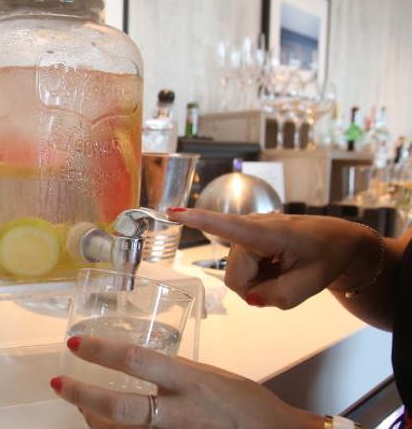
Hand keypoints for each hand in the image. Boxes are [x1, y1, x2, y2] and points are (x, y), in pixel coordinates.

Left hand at [51, 335, 323, 428]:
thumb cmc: (246, 404)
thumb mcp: (210, 375)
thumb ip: (173, 372)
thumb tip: (137, 364)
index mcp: (190, 381)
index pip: (137, 360)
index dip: (101, 351)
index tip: (75, 344)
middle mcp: (181, 413)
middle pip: (122, 408)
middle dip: (83, 396)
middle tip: (60, 385)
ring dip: (95, 420)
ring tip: (82, 407)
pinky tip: (105, 424)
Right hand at [167, 209, 378, 308]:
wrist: (337, 241)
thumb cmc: (327, 257)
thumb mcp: (312, 284)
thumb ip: (281, 296)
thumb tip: (252, 297)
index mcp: (270, 232)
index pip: (231, 227)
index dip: (201, 221)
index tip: (174, 213)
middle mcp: (252, 228)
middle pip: (235, 276)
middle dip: (256, 288)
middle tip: (285, 282)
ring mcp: (246, 234)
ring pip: (236, 275)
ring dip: (258, 282)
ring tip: (282, 271)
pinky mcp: (244, 239)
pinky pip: (240, 270)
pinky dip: (257, 276)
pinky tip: (275, 266)